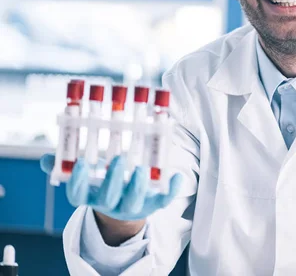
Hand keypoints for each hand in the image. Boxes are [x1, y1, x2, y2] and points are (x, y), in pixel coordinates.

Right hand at [40, 154, 181, 221]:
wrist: (125, 203)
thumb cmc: (102, 180)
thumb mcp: (85, 172)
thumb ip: (66, 164)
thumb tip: (48, 158)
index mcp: (90, 195)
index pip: (78, 194)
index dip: (79, 181)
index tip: (83, 163)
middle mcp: (110, 203)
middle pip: (109, 198)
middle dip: (114, 179)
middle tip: (120, 158)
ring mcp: (132, 205)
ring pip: (134, 201)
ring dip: (139, 185)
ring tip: (144, 168)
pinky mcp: (153, 204)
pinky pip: (163, 201)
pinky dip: (171, 189)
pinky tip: (177, 176)